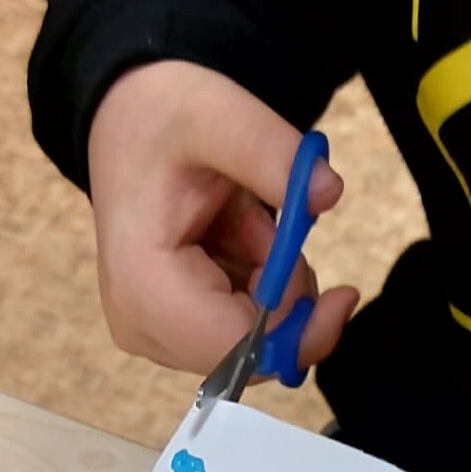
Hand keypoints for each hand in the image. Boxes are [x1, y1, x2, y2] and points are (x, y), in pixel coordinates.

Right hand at [87, 61, 357, 375]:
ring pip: (255, 343)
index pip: (236, 350)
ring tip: (244, 221)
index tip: (342, 295)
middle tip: (275, 228)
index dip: (299, 333)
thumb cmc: (163, 119)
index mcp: (142, 284)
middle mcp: (141, 323)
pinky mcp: (172, 328)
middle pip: (250, 355)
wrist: (128, 120)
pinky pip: (246, 328)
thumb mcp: (220, 116)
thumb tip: (326, 192)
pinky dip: (261, 285)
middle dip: (286, 297)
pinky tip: (237, 237)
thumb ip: (273, 154)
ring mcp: (154, 331)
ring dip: (273, 283)